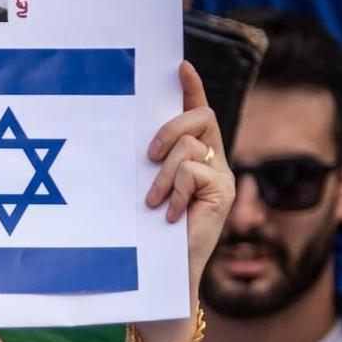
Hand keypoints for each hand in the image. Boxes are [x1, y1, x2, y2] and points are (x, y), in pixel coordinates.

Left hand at [127, 61, 232, 341]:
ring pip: (193, 147)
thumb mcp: (136, 191)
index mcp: (189, 158)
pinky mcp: (222, 195)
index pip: (196, 113)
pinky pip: (197, 171)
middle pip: (201, 118)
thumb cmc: (141, 236)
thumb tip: (118, 140)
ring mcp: (220, 178)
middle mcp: (210, 162)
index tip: (178, 65)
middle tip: (148, 155)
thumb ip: (141, 167)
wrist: (161, 276)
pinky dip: (177, 190)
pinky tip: (168, 215)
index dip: (191, 88)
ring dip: (165, 174)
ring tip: (153, 202)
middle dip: (171, 128)